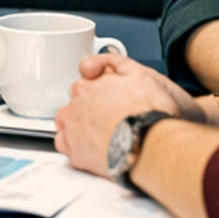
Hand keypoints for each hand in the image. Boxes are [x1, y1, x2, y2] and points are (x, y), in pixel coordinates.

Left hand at [56, 56, 184, 176]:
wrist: (152, 144)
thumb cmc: (149, 112)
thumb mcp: (138, 72)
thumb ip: (114, 62)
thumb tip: (98, 63)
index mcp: (87, 87)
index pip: (83, 86)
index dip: (99, 93)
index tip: (109, 101)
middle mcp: (75, 107)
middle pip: (75, 105)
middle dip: (89, 109)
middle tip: (109, 119)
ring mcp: (73, 131)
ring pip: (67, 125)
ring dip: (78, 126)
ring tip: (101, 134)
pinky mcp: (76, 154)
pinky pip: (66, 147)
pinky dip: (75, 147)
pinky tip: (92, 148)